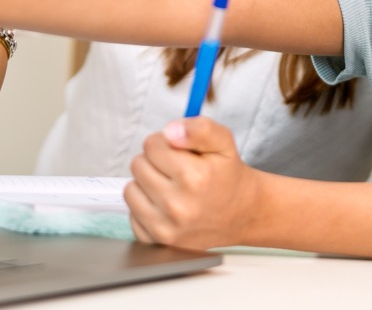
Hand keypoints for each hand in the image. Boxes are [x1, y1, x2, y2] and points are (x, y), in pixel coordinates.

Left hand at [125, 118, 261, 249]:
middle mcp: (178, 206)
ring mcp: (166, 228)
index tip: (179, 152)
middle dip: (154, 162)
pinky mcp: (157, 242)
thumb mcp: (223, 143)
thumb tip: (169, 131)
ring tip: (170, 186)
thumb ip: (199, 128)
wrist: (241, 214)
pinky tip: (165, 206)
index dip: (165, 143)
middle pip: (138, 165)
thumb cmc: (228, 176)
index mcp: (194, 177)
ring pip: (130, 190)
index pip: (151, 145)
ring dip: (146, 184)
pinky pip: (131, 214)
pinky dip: (145, 207)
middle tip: (176, 169)